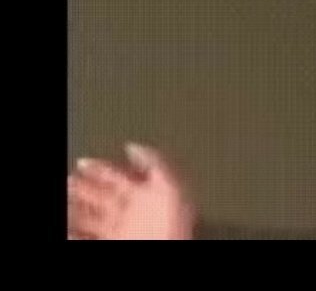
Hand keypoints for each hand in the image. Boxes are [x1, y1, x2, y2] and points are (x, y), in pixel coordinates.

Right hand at [67, 143, 195, 239]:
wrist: (168, 246)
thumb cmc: (174, 222)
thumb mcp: (171, 184)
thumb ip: (155, 162)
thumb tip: (133, 146)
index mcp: (148, 194)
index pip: (119, 175)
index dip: (100, 167)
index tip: (83, 161)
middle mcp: (134, 212)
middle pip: (103, 195)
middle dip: (84, 186)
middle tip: (69, 178)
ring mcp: (122, 230)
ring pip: (92, 217)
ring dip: (76, 209)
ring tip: (64, 200)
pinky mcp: (113, 243)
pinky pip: (88, 238)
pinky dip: (76, 233)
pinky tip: (68, 229)